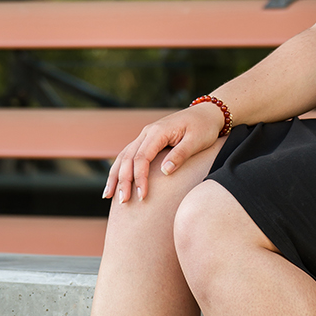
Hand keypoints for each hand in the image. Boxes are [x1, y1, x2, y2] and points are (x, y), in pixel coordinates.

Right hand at [102, 101, 227, 203]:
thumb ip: (180, 155)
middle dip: (123, 181)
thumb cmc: (204, 127)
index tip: (142, 196)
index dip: (139, 178)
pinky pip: (128, 155)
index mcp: (158, 132)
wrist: (206, 114)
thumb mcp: (197, 141)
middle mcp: (147, 133)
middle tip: (124, 201)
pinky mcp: (147, 141)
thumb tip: (164, 171)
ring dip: (115, 176)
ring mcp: (145, 136)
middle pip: (127, 158)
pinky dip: (119, 169)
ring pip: (123, 156)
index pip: (142, 158)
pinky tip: (115, 183)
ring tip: (109, 196)